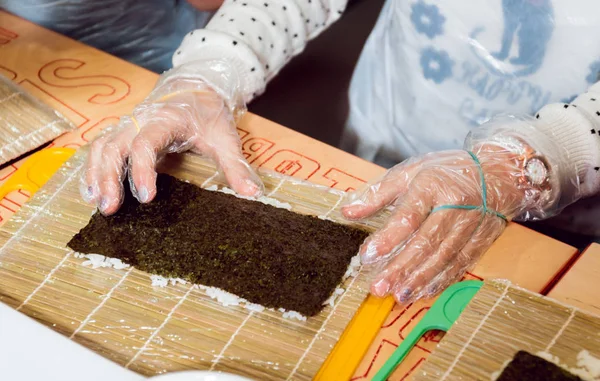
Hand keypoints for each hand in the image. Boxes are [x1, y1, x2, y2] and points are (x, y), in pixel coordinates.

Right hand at [81, 72, 260, 214]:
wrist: (195, 88)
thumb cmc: (209, 113)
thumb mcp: (226, 138)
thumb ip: (236, 166)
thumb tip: (253, 193)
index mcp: (165, 119)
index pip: (145, 144)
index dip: (142, 170)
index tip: (147, 197)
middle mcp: (140, 120)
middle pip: (114, 147)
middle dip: (109, 178)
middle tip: (110, 209)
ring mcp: (128, 125)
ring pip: (102, 147)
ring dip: (96, 175)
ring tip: (98, 204)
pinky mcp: (123, 132)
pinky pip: (100, 148)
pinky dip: (92, 168)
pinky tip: (90, 191)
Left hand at [341, 147, 533, 303]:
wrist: (499, 172)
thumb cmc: (447, 170)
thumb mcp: (409, 171)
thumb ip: (377, 193)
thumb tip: (348, 212)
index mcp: (432, 185)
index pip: (408, 216)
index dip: (388, 239)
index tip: (367, 256)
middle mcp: (455, 205)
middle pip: (426, 242)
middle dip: (401, 268)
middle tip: (379, 287)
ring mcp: (472, 224)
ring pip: (444, 257)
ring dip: (420, 279)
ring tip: (399, 295)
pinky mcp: (483, 239)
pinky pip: (461, 264)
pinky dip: (442, 280)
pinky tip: (425, 291)